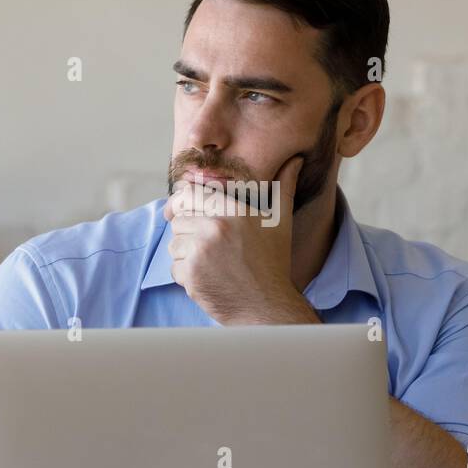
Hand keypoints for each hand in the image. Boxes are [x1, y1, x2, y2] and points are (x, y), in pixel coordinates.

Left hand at [162, 155, 319, 324]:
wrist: (268, 306)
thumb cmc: (273, 263)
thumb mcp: (281, 221)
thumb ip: (283, 187)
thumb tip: (294, 160)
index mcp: (233, 209)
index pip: (190, 194)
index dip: (179, 202)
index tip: (176, 211)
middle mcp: (215, 225)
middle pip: (178, 219)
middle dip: (187, 232)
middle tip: (204, 247)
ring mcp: (201, 250)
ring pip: (174, 243)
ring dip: (186, 255)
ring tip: (211, 264)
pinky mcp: (191, 274)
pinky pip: (174, 268)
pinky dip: (186, 276)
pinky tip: (208, 279)